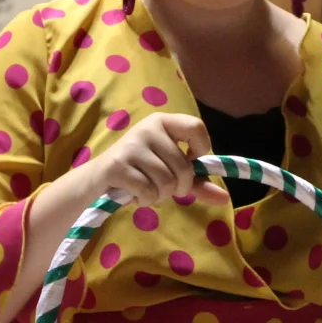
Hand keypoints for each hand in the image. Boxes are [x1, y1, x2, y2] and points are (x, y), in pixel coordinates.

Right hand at [82, 112, 225, 207]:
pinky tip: (134, 195)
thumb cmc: (140, 172)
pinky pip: (148, 191)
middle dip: (177, 187)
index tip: (190, 164)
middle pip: (183, 167)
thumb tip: (224, 198)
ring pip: (166, 182)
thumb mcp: (170, 172)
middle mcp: (148, 128)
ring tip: (146, 190)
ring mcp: (131, 145)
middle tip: (162, 188)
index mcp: (163, 122)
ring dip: (159, 196)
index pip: (196, 127)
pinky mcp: (117, 165)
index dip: (200, 150)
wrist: (97, 180)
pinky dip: (145, 200)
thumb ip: (197, 182)